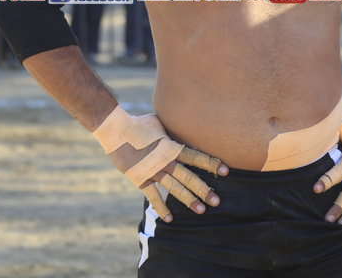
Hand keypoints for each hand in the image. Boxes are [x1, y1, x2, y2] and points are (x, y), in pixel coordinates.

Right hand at [96, 109, 228, 222]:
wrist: (116, 131)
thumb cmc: (138, 123)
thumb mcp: (159, 122)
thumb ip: (172, 129)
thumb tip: (183, 123)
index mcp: (171, 147)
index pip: (196, 156)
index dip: (211, 163)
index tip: (225, 171)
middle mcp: (165, 161)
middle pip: (189, 177)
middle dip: (203, 189)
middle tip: (216, 201)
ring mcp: (153, 172)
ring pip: (175, 189)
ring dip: (188, 200)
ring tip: (201, 210)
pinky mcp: (141, 179)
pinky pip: (153, 196)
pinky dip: (161, 208)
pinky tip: (170, 219)